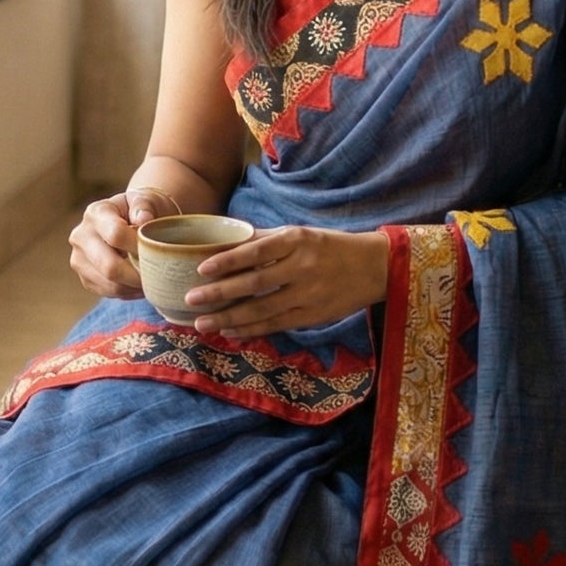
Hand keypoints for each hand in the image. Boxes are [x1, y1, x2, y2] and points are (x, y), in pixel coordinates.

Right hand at [68, 188, 179, 300]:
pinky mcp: (84, 278)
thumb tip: (143, 219)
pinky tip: (140, 283)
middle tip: (159, 275)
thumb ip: (145, 206)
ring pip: (109, 284)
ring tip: (151, 279)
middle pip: (109, 266)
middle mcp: (81, 236)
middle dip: (137, 275)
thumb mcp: (147, 199)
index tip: (157, 251)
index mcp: (96, 213)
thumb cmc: (142, 210)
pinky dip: (129, 292)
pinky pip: (109, 293)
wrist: (129, 221)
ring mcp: (79, 259)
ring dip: (135, 286)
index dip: (138, 247)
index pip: (115, 235)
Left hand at [189, 226, 389, 336]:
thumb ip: (265, 238)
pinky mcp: (312, 316)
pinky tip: (230, 330)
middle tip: (191, 300)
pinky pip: (276, 324)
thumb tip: (226, 241)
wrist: (373, 268)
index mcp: (296, 240)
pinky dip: (251, 329)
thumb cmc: (330, 246)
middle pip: (255, 283)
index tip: (202, 269)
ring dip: (229, 317)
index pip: (256, 250)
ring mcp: (308, 294)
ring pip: (262, 309)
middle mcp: (302, 267)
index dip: (228, 261)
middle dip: (220, 293)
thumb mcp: (301, 234)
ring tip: (203, 322)